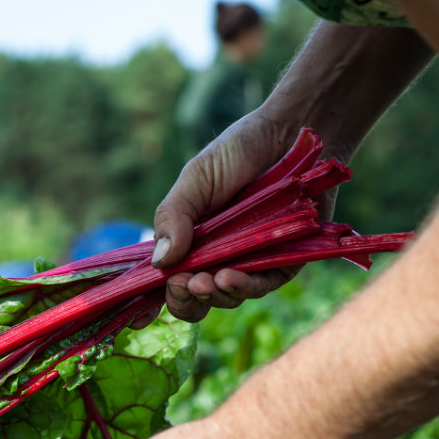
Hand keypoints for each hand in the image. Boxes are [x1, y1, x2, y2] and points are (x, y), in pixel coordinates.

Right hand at [131, 110, 341, 328]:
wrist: (291, 131)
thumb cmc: (240, 151)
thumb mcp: (196, 180)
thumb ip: (173, 218)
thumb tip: (159, 263)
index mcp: (193, 243)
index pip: (172, 282)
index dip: (159, 299)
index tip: (147, 307)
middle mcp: (220, 259)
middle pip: (198, 300)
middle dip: (186, 299)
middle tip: (182, 284)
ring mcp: (251, 264)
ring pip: (227, 297)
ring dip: (213, 294)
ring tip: (204, 281)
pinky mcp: (282, 263)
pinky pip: (261, 285)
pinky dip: (243, 286)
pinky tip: (228, 277)